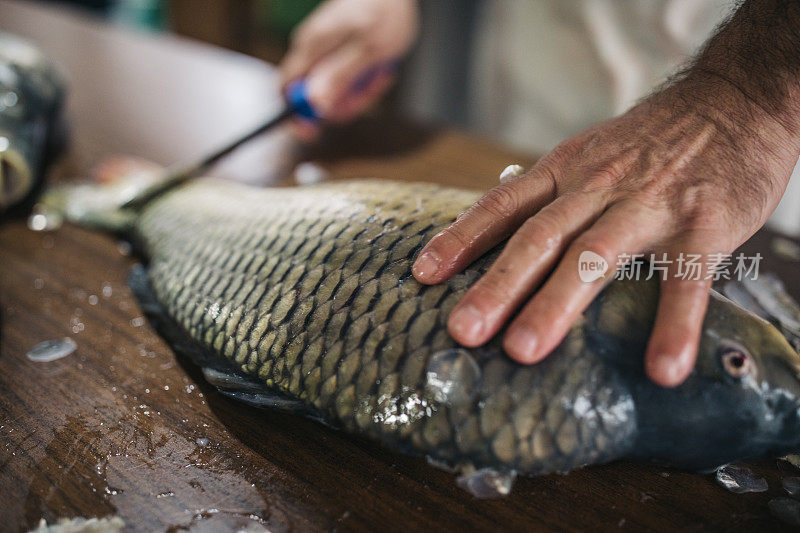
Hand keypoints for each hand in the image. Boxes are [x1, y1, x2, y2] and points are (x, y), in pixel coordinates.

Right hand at [279, 0, 418, 140]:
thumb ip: (339, 76)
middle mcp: (312, 52)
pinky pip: (346, 82)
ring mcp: (326, 53)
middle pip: (313, 98)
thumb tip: (315, 104)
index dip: (295, 116)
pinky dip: (365, 83)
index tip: (314, 132)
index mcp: (311, 48)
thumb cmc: (384, 13)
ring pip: (334, 93)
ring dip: (359, 94)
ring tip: (380, 75)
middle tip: (368, 93)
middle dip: (342, 105)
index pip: (285, 90)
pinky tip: (381, 70)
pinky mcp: (340, 55)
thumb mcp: (367, 50)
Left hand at [412, 76, 797, 386]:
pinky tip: (662, 369)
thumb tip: (496, 225)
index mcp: (565, 170)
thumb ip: (547, 192)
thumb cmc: (649, 141)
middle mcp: (598, 187)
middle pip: (538, 237)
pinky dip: (673, 326)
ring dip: (557, 304)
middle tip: (462, 331)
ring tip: (523, 351)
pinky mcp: (703, 226)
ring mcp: (648, 206)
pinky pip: (685, 281)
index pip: (503, 205)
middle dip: (497, 285)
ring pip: (594, 256)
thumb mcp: (587, 153)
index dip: (461, 238)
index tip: (422, 274)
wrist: (731, 102)